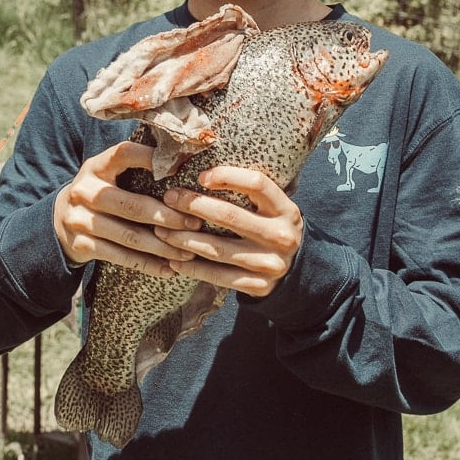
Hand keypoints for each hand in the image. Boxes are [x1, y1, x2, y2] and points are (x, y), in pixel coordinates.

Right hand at [54, 141, 200, 277]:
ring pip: (130, 236)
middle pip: (132, 206)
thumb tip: (182, 163)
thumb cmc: (99, 193)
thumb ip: (134, 168)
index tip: (181, 166)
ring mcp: (81, 220)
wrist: (59, 221)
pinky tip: (169, 269)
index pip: (124, 154)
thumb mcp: (107, 174)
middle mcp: (85, 191)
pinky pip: (121, 257)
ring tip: (188, 251)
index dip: (151, 158)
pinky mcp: (82, 245)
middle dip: (168, 217)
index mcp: (96, 166)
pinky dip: (148, 265)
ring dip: (163, 246)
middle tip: (195, 223)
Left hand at [154, 165, 303, 296]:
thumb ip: (250, 193)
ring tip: (161, 230)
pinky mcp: (258, 286)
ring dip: (183, 239)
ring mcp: (270, 263)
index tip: (200, 176)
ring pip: (217, 249)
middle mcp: (280, 236)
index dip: (227, 175)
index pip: (257, 184)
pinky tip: (174, 261)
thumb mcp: (273, 208)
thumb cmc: (272, 228)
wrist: (298, 272)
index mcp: (285, 209)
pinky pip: (217, 276)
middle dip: (194, 204)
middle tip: (169, 198)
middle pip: (230, 216)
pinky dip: (192, 268)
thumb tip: (202, 172)